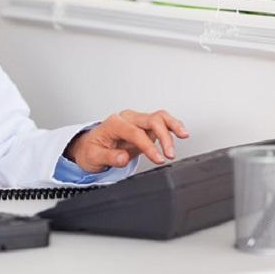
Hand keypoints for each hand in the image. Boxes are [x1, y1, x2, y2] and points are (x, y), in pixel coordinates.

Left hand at [64, 109, 188, 172]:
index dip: (148, 146)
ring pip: (159, 116)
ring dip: (173, 125)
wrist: (91, 147)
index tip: (158, 159)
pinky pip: (162, 122)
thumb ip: (109, 157)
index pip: (135, 132)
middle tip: (169, 154)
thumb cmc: (92, 149)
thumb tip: (123, 157)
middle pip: (150, 119)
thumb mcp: (94, 157)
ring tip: (184, 135)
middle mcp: (127, 119)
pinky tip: (181, 132)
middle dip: (163, 136)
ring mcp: (137, 121)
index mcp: (114, 124)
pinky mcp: (145, 127)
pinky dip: (173, 125)